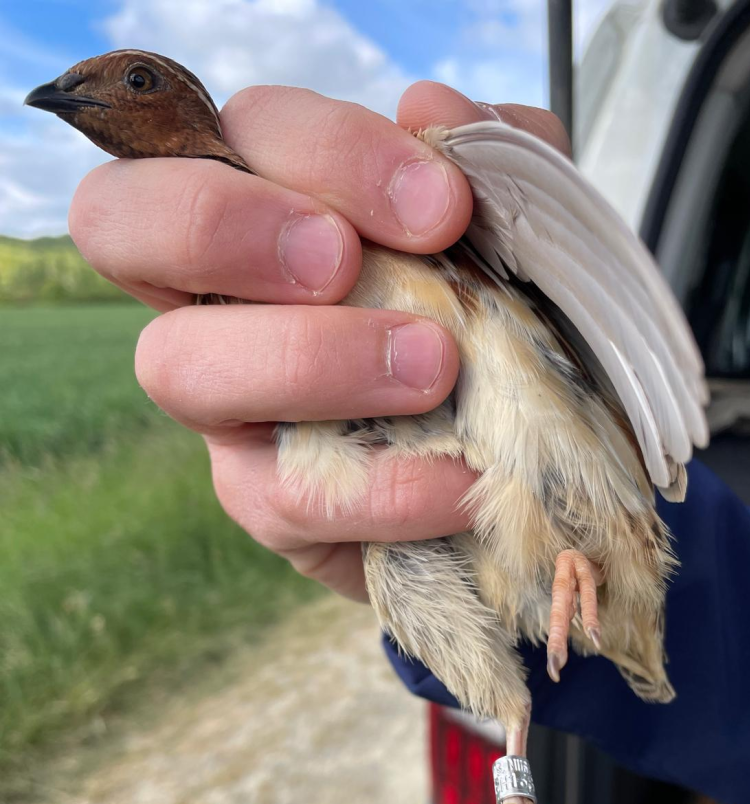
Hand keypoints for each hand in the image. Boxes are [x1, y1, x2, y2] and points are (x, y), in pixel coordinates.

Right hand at [69, 81, 568, 601]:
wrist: (519, 457)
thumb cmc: (493, 324)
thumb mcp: (511, 235)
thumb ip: (488, 162)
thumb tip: (431, 106)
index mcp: (267, 197)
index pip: (239, 131)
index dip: (324, 150)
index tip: (442, 207)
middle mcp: (215, 291)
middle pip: (122, 218)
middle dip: (229, 225)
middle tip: (343, 263)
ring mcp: (225, 402)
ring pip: (178, 364)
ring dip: (304, 356)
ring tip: (431, 369)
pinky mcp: (263, 499)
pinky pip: (283, 495)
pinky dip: (380, 486)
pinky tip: (459, 479)